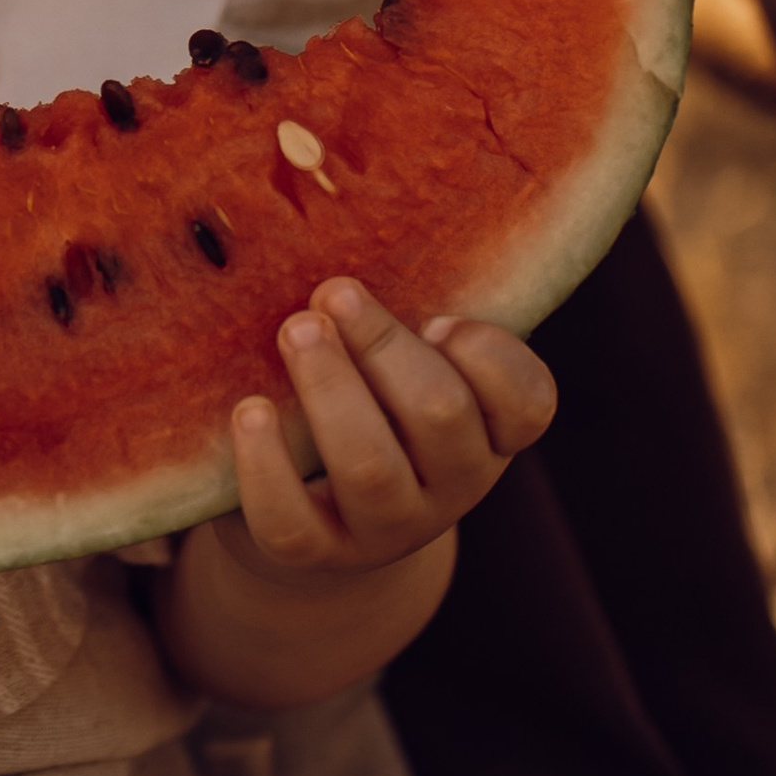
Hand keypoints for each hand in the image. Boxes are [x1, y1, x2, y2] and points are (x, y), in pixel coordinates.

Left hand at [216, 277, 554, 592]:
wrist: (320, 517)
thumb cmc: (369, 403)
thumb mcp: (403, 362)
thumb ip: (403, 316)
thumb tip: (341, 222)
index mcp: (488, 429)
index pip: (528, 399)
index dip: (489, 356)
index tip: (437, 318)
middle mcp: (452, 483)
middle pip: (440, 413)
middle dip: (383, 346)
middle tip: (331, 293)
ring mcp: (387, 526)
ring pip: (369, 466)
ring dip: (329, 389)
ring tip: (294, 332)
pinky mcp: (316, 552)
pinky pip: (291, 522)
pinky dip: (266, 465)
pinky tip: (248, 411)